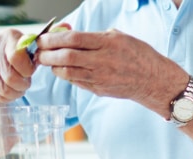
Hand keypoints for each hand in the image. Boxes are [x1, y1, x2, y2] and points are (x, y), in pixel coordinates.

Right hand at [0, 29, 36, 103]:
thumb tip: (43, 59)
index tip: (30, 72)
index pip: (16, 58)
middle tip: (25, 82)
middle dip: (23, 85)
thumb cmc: (23, 54)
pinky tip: (8, 88)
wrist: (0, 56)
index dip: (26, 71)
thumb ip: (38, 55)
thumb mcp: (33, 50)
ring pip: (3, 90)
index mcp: (10, 36)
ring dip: (15, 93)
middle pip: (10, 78)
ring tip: (18, 86)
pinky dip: (6, 97)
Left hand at [35, 29, 184, 112]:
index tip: (43, 38)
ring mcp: (101, 78)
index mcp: (108, 43)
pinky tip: (62, 70)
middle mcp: (103, 61)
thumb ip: (95, 36)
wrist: (154, 81)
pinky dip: (66, 76)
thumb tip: (70, 34)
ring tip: (48, 62)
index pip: (73, 39)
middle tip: (39, 52)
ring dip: (53, 67)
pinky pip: (77, 82)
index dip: (54, 38)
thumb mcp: (119, 36)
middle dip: (48, 54)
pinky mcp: (100, 90)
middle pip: (66, 56)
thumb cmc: (138, 55)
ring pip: (68, 72)